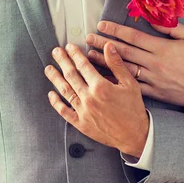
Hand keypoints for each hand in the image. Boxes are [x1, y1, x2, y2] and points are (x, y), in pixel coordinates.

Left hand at [44, 42, 148, 157]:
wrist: (134, 135)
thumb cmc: (133, 109)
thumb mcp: (130, 84)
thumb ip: (117, 64)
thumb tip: (108, 46)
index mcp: (101, 87)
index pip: (83, 66)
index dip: (75, 54)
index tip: (69, 47)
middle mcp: (89, 98)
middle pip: (71, 75)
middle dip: (62, 61)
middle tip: (55, 52)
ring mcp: (83, 111)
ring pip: (65, 91)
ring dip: (55, 78)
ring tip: (49, 69)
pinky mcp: (81, 123)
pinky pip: (64, 111)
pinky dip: (56, 102)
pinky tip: (51, 94)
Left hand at [86, 21, 183, 107]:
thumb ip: (170, 27)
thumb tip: (152, 18)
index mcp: (162, 48)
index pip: (133, 36)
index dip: (115, 30)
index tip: (101, 25)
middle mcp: (154, 63)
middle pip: (123, 52)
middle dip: (103, 44)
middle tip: (88, 38)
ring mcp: (153, 79)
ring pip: (123, 70)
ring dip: (105, 63)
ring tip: (89, 57)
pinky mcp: (154, 92)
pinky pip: (132, 87)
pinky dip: (117, 83)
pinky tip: (104, 79)